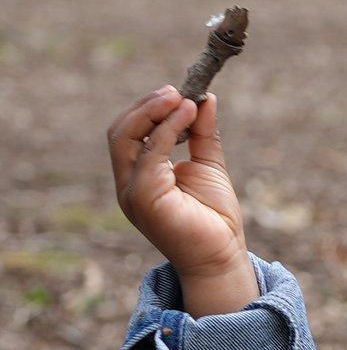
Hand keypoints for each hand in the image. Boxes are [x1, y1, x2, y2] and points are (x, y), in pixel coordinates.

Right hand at [107, 85, 256, 315]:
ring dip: (153, 111)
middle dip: (147, 106)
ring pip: (126, 137)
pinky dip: (167, 129)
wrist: (223, 259)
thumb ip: (203, 134)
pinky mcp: (143, 196)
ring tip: (180, 96)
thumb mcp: (209, 166)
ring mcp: (131, 191)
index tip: (178, 92)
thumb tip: (204, 98)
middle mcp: (128, 183)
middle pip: (121, 131)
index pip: (130, 133)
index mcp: (139, 177)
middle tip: (176, 90)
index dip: (151, 109)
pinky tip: (187, 114)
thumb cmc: (216, 220)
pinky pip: (149, 152)